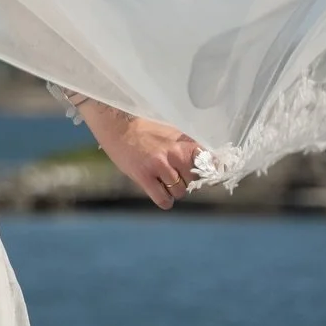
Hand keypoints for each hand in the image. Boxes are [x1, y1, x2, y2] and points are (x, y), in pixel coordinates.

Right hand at [75, 102, 201, 209]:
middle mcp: (175, 153)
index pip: (208, 161)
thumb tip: (207, 165)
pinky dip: (164, 200)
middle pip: (193, 180)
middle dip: (184, 179)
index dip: (207, 170)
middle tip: (172, 173)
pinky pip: (163, 200)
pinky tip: (160, 193)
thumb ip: (187, 148)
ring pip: (179, 192)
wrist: (117, 125)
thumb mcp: (171, 132)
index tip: (203, 173)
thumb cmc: (145, 129)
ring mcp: (160, 166)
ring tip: (162, 180)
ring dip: (173, 190)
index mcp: (184, 141)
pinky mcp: (144, 176)